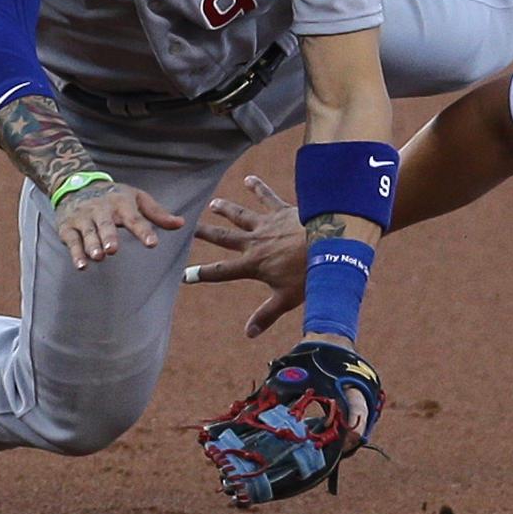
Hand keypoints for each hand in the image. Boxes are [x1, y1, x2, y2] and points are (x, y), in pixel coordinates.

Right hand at [54, 180, 183, 269]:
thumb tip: (181, 223)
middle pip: (106, 224)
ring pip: (88, 233)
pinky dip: (75, 253)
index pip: (134, 218)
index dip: (143, 231)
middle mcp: (101, 209)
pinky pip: (72, 241)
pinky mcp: (68, 227)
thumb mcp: (137, 198)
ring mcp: (83, 218)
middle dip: (108, 236)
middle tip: (113, 249)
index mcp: (121, 203)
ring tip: (99, 257)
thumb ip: (158, 213)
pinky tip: (81, 265)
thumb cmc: (114, 196)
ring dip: (92, 245)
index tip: (152, 244)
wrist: (75, 183)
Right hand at [183, 174, 306, 335]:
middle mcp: (254, 242)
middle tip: (188, 227)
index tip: (182, 275)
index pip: (221, 272)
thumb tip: (249, 334)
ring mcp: (267, 224)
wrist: (330, 244)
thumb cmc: (309, 274)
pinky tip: (249, 179)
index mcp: (253, 265)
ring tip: (213, 204)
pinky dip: (258, 187)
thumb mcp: (287, 298)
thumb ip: (266, 314)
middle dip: (205, 233)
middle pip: (224, 238)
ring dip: (226, 209)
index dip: (201, 274)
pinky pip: (267, 197)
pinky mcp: (282, 211)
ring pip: (240, 215)